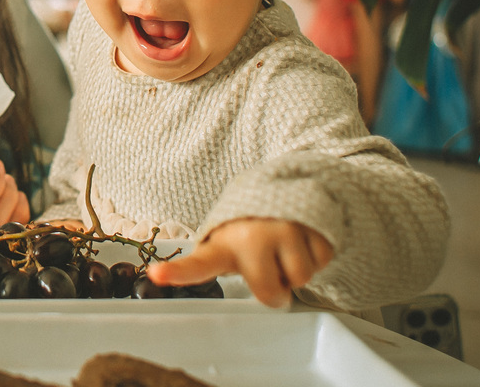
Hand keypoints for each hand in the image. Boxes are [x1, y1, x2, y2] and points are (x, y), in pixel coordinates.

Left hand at [146, 218, 332, 307]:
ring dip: (297, 271)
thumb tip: (247, 294)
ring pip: (301, 278)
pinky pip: (322, 260)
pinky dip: (317, 256)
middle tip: (270, 270)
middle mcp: (252, 235)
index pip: (199, 264)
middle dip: (276, 291)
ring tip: (285, 247)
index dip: (178, 273)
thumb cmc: (250, 228)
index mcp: (224, 244)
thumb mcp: (229, 244)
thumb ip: (229, 267)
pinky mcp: (312, 222)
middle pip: (270, 292)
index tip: (157, 274)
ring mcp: (284, 227)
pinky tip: (302, 238)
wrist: (284, 187)